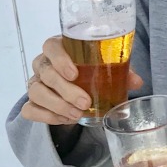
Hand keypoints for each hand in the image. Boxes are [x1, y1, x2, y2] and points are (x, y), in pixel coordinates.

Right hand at [21, 35, 142, 125]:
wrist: (73, 87)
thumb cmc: (89, 70)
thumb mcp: (105, 67)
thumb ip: (120, 71)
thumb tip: (137, 82)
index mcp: (59, 48)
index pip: (50, 46)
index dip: (59, 59)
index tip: (74, 73)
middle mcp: (43, 64)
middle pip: (46, 73)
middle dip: (65, 90)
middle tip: (85, 102)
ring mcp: (35, 82)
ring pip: (35, 92)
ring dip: (57, 105)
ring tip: (76, 115)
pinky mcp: (31, 102)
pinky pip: (29, 110)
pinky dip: (47, 116)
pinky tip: (64, 119)